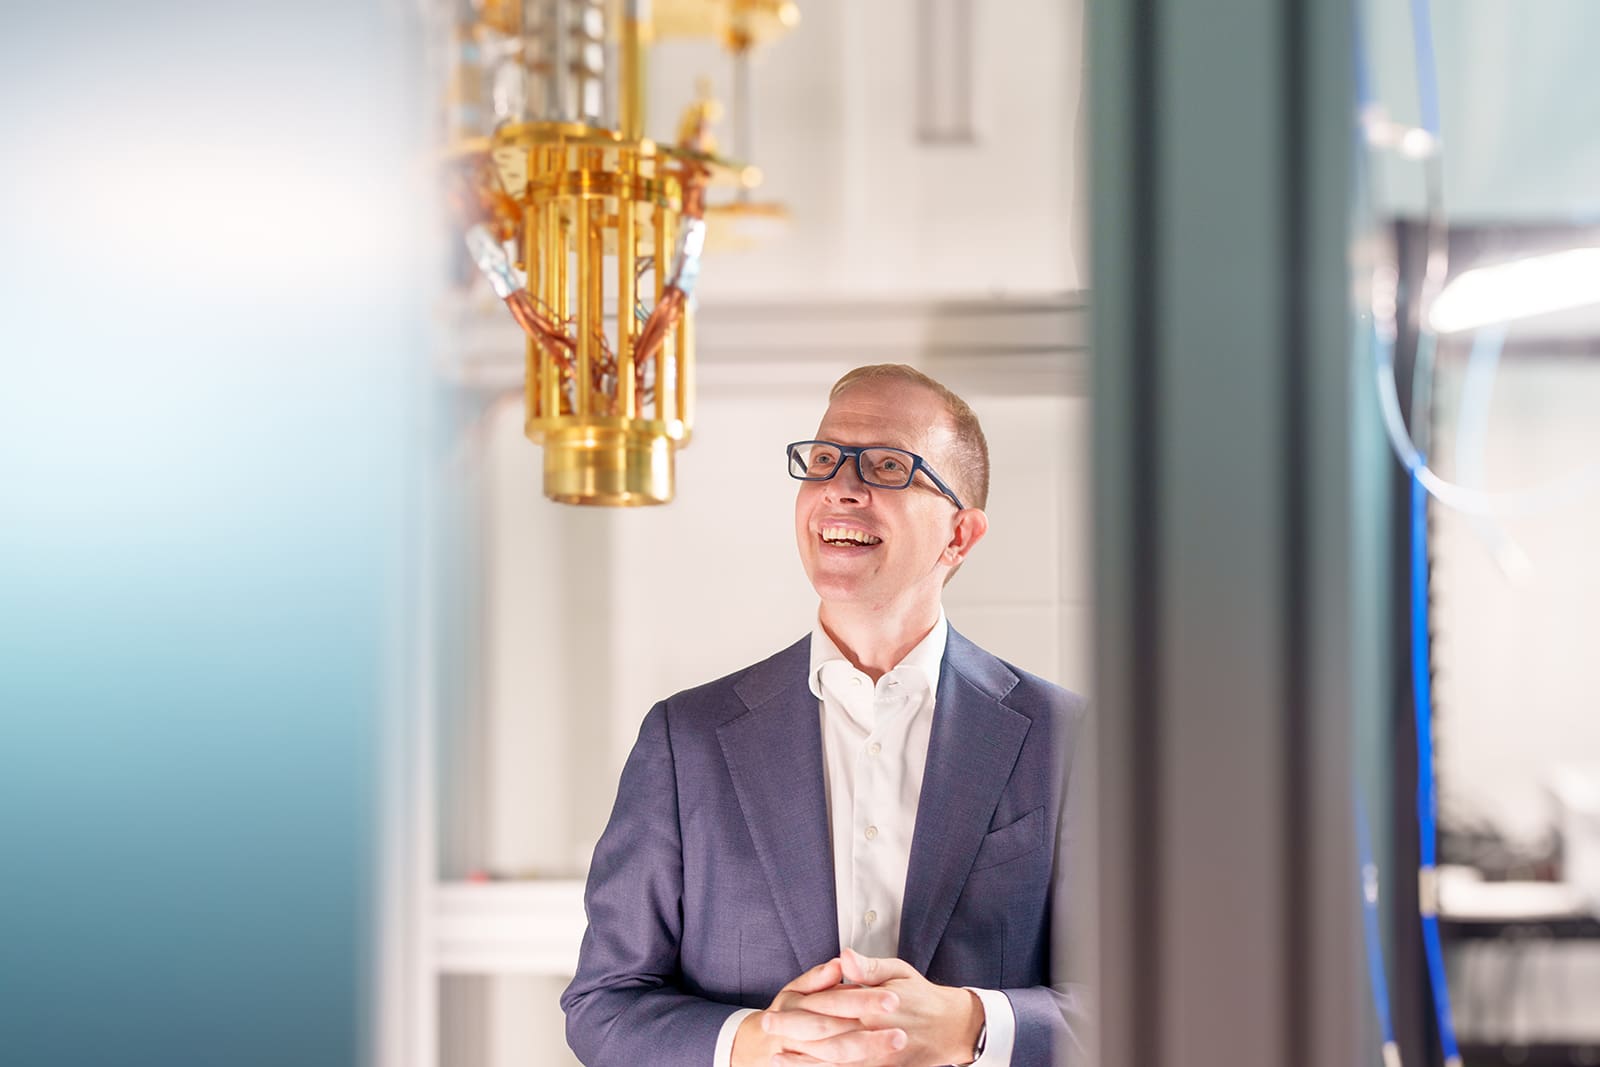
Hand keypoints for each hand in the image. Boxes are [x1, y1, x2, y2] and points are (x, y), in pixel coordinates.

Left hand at [764, 948, 984, 1066]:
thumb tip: (844, 956)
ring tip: (777, 1057)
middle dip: (794, 1034)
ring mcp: (878, 1057)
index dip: (801, 1007)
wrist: (952, 1028)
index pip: (832, 1005)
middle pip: (826, 1036)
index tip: (776, 1007)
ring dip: (804, 1060)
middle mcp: (874, 1032)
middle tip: (766, 1030)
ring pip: (835, 1061)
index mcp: (876, 1005)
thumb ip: (869, 968)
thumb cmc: (923, 997)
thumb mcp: (899, 972)